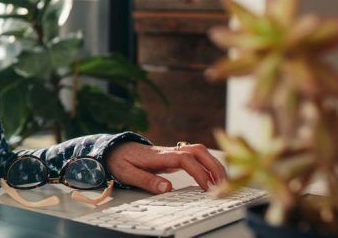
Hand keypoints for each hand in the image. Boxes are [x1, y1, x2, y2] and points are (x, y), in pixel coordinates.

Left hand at [105, 142, 227, 193]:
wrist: (113, 149)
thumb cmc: (120, 160)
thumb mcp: (127, 172)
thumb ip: (146, 180)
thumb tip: (167, 188)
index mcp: (158, 156)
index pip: (184, 159)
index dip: (198, 172)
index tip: (207, 187)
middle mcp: (168, 151)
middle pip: (197, 150)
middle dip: (213, 165)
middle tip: (223, 184)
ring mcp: (171, 152)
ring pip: (198, 151)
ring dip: (213, 164)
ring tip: (223, 181)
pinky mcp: (173, 156)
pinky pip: (195, 156)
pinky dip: (207, 164)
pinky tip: (213, 176)